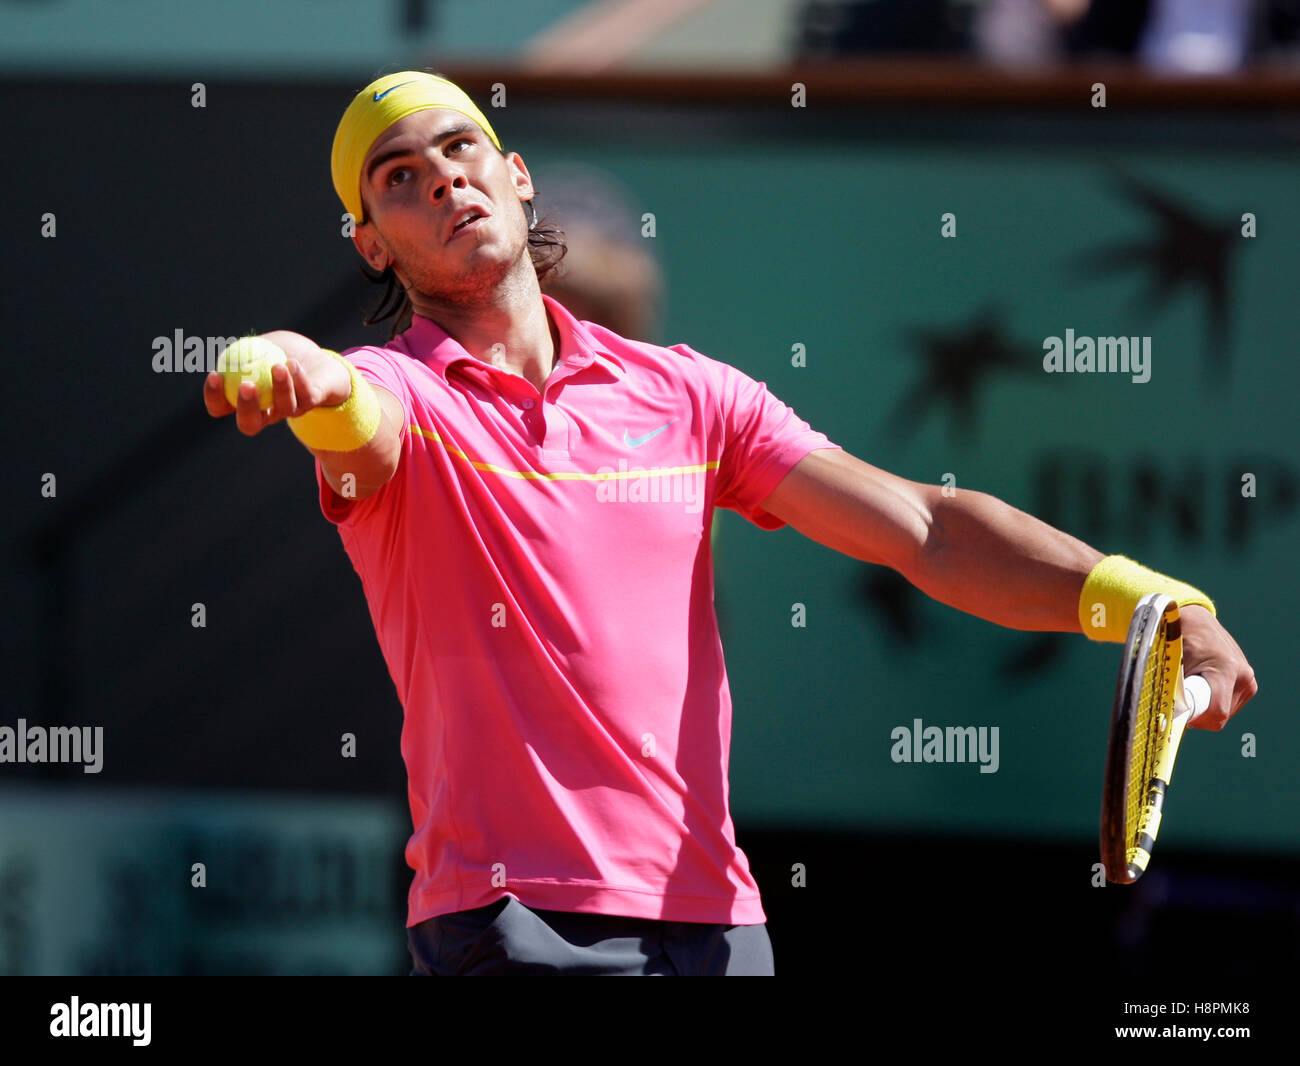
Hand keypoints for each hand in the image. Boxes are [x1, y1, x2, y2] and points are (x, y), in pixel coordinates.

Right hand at [203, 331, 351, 436]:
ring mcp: (289, 410)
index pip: (220, 407)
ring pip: (284, 408)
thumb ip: (241, 350)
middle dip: (246, 408)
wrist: (316, 359)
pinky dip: (299, 379)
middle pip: (249, 424)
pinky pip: (305, 396)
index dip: (214, 396)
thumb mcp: (257, 346)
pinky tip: (293, 363)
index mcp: (244, 400)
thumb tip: (224, 353)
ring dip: (281, 388)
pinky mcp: (311, 403)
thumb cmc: (279, 352)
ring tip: (278, 366)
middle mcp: (265, 412)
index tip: (215, 374)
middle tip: (246, 385)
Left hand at [1179, 605, 1257, 729]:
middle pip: (1219, 716)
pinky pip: (1227, 706)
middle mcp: (1243, 675)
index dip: (1195, 718)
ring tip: (1191, 689)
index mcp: (1226, 669)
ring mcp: (1248, 680)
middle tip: (1179, 700)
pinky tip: (1201, 688)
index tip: (1179, 715)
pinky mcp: (1248, 684)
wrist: (1197, 623)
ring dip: (1204, 709)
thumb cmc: (1180, 639)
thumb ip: (1172, 687)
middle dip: (1197, 714)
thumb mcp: (1172, 661)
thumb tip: (1165, 712)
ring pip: (1223, 714)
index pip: (1217, 712)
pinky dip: (1211, 704)